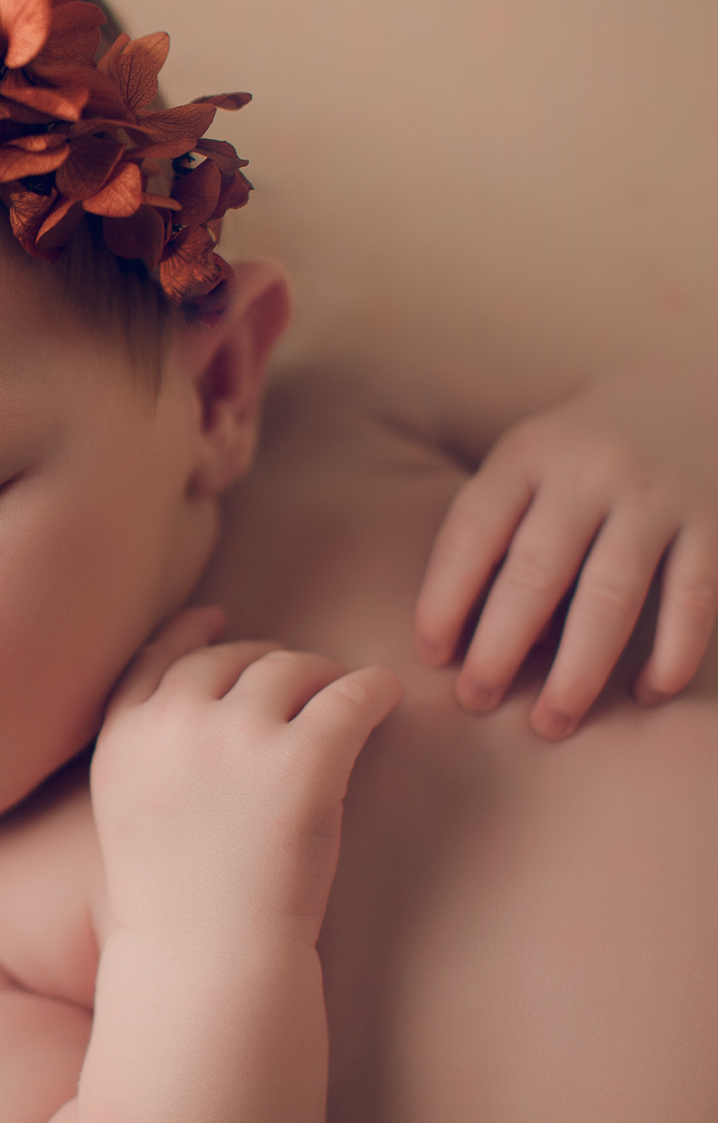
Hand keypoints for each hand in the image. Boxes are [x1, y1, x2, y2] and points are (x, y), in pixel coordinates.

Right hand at [91, 608, 401, 948]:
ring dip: (320, 675)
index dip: (192, 632)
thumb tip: (207, 689)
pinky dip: (373, 690)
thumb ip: (151, 749)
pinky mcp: (304, 759)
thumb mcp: (129, 810)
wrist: (208, 962)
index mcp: (125, 737)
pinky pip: (352, 696)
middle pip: (230, 658)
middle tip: (303, 680)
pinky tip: (385, 697)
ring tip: (342, 696)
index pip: (156, 656)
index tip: (219, 620)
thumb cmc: (177, 904)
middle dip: (268, 662)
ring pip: (291, 667)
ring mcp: (237, 737)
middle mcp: (174, 723)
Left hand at [413, 370, 717, 738]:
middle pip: (536, 574)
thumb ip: (495, 532)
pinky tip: (645, 693)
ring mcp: (658, 496)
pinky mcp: (716, 522)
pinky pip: (692, 601)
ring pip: (610, 598)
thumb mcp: (528, 465)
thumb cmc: (581, 457)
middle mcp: (590, 471)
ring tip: (551, 723)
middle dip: (500, 647)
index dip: (445, 599)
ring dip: (578, 671)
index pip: (472, 534)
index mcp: (527, 455)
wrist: (694, 399)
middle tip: (477, 702)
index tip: (432, 657)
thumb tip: (459, 637)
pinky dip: (670, 655)